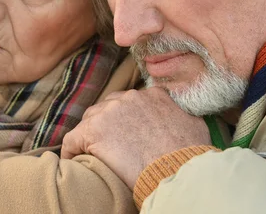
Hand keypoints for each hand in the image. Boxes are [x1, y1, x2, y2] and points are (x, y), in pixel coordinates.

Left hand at [61, 88, 209, 188]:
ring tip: (92, 155)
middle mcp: (130, 97)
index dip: (125, 119)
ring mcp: (109, 112)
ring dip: (90, 137)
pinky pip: (72, 140)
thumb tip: (180, 117)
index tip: (125, 134)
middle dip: (106, 126)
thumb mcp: (193, 124)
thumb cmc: (189, 155)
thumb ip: (180, 113)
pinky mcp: (93, 130)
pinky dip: (72, 152)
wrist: (176, 171)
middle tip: (109, 147)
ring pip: (89, 121)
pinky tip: (74, 163)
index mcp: (153, 95)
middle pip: (107, 108)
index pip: (130, 102)